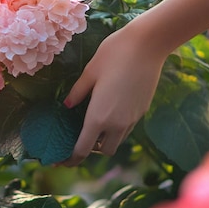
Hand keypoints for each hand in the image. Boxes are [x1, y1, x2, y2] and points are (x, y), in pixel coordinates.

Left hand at [62, 24, 166, 165]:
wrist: (148, 45)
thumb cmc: (114, 54)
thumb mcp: (89, 72)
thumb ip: (77, 93)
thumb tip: (67, 105)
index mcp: (99, 117)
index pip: (83, 149)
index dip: (70, 159)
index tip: (60, 162)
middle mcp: (117, 123)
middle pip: (103, 151)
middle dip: (90, 151)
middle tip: (77, 140)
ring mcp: (132, 118)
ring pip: (117, 141)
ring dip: (105, 140)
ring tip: (92, 126)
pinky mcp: (142, 111)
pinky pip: (127, 128)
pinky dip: (116, 129)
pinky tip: (109, 113)